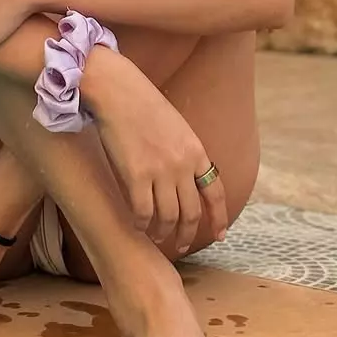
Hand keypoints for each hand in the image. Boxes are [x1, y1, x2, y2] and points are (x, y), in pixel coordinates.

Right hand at [85, 51, 227, 255]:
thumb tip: (185, 176)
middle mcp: (183, 165)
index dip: (218, 217)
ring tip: (156, 236)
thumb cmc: (142, 104)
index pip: (215, 192)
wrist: (118, 91)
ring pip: (168, 217)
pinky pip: (143, 212)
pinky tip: (137, 224)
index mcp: (196, 151)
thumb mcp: (176, 127)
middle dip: (187, 233)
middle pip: (191, 212)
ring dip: (162, 232)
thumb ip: (184, 152)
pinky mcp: (136, 176)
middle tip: (181, 244)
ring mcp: (160, 172)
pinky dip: (141, 223)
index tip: (219, 234)